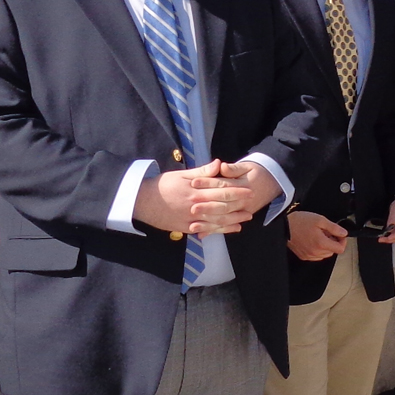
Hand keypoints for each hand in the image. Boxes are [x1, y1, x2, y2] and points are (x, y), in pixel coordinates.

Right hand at [134, 159, 254, 236]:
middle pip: (223, 205)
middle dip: (239, 204)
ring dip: (234, 219)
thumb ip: (202, 172)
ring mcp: (192, 218)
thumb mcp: (181, 174)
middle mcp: (196, 205)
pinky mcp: (187, 228)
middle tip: (252, 203)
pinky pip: (208, 229)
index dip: (236, 190)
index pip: (221, 190)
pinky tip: (232, 229)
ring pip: (218, 219)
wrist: (142, 202)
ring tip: (247, 217)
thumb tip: (219, 164)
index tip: (249, 190)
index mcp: (196, 190)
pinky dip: (221, 230)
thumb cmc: (162, 185)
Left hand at [190, 161, 283, 222]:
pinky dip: (214, 230)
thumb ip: (234, 168)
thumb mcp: (248, 166)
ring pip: (224, 219)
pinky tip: (202, 234)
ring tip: (193, 226)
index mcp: (243, 186)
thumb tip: (222, 166)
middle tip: (192, 208)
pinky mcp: (242, 217)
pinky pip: (227, 226)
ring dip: (209, 223)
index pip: (223, 184)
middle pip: (223, 205)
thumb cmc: (257, 172)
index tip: (193, 182)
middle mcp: (243, 201)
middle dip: (207, 207)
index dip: (208, 183)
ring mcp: (243, 211)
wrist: (274, 182)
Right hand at [286, 211, 346, 260]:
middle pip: (333, 252)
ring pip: (325, 254)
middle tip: (328, 232)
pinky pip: (316, 256)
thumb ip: (334, 228)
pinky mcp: (303, 256)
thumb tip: (344, 233)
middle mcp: (315, 252)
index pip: (340, 249)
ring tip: (319, 235)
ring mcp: (309, 255)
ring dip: (326, 246)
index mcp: (321, 243)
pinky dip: (318, 250)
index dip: (343, 241)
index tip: (340, 235)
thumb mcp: (320, 220)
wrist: (284, 226)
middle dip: (333, 242)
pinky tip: (313, 240)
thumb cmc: (300, 221)